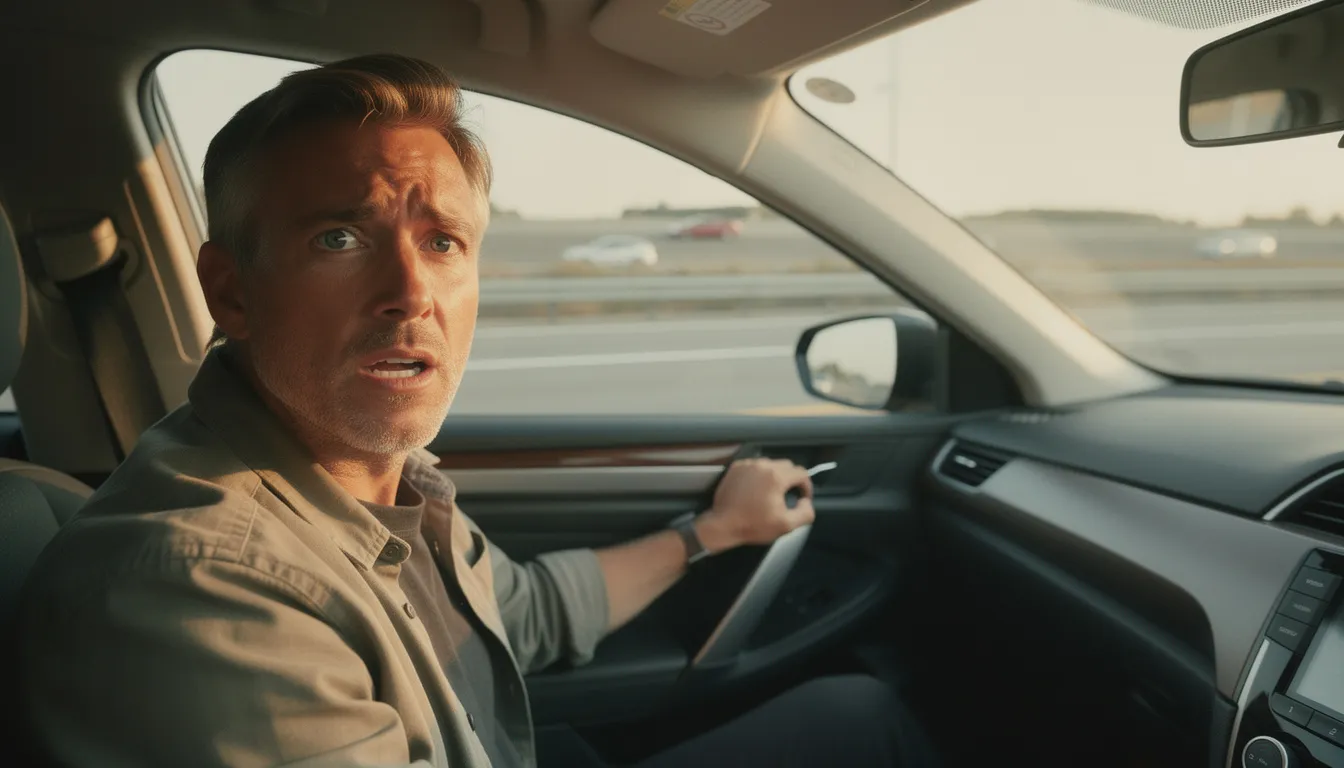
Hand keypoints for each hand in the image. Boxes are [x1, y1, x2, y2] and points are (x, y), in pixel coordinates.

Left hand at [694, 458, 814, 553]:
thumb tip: (806, 502)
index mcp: (776, 477)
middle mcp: (762, 465)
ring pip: (770, 464)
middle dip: (792, 480)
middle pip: (787, 466)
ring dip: (775, 476)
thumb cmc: (754, 525)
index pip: (801, 473)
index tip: (802, 498)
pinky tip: (756, 489)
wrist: (723, 525)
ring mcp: (747, 465)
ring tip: (771, 493)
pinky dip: (759, 475)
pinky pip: (755, 466)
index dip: (806, 486)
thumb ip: (805, 513)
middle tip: (788, 496)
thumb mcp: (786, 525)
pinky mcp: (736, 468)